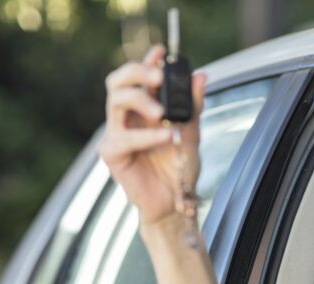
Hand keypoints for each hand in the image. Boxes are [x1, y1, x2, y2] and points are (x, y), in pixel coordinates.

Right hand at [99, 45, 206, 225]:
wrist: (175, 202)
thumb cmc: (178, 168)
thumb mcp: (192, 133)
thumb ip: (193, 107)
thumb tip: (201, 77)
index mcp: (143, 108)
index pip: (139, 77)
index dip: (148, 61)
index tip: (163, 51)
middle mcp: (127, 117)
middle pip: (118, 82)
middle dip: (137, 73)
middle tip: (158, 77)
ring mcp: (117, 134)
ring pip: (114, 102)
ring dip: (139, 100)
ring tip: (161, 112)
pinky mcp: (112, 155)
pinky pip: (122, 138)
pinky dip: (144, 136)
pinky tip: (164, 136)